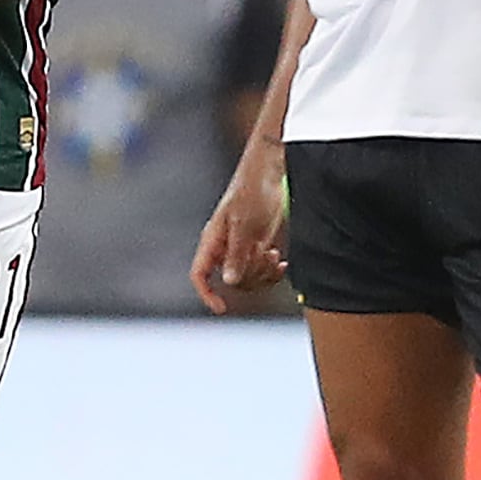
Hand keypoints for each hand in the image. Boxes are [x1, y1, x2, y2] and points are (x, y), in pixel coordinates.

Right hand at [191, 146, 290, 314]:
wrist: (269, 172)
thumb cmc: (252, 189)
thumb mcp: (245, 222)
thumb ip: (237, 252)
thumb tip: (230, 282)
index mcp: (213, 241)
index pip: (199, 275)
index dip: (206, 294)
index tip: (222, 307)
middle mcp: (224, 248)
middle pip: (232, 281)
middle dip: (251, 274)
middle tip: (265, 255)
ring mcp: (241, 249)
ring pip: (248, 279)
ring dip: (264, 273)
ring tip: (274, 255)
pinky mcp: (256, 247)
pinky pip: (261, 272)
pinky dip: (272, 273)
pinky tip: (281, 262)